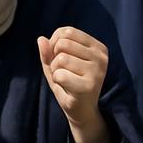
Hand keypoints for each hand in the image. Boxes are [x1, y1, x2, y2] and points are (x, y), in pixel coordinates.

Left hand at [39, 28, 111, 142]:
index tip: (60, 56)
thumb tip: (41, 39)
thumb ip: (47, 49)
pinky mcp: (90, 86)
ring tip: (66, 80)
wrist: (81, 111)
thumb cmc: (69, 81)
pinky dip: (57, 80)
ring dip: (56, 70)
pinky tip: (67, 88)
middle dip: (54, 57)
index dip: (55, 42)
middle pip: (62, 43)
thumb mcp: (55, 62)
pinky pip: (60, 74)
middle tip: (64, 71)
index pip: (67, 31)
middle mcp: (101, 58)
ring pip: (61, 59)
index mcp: (97, 47)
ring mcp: (97, 72)